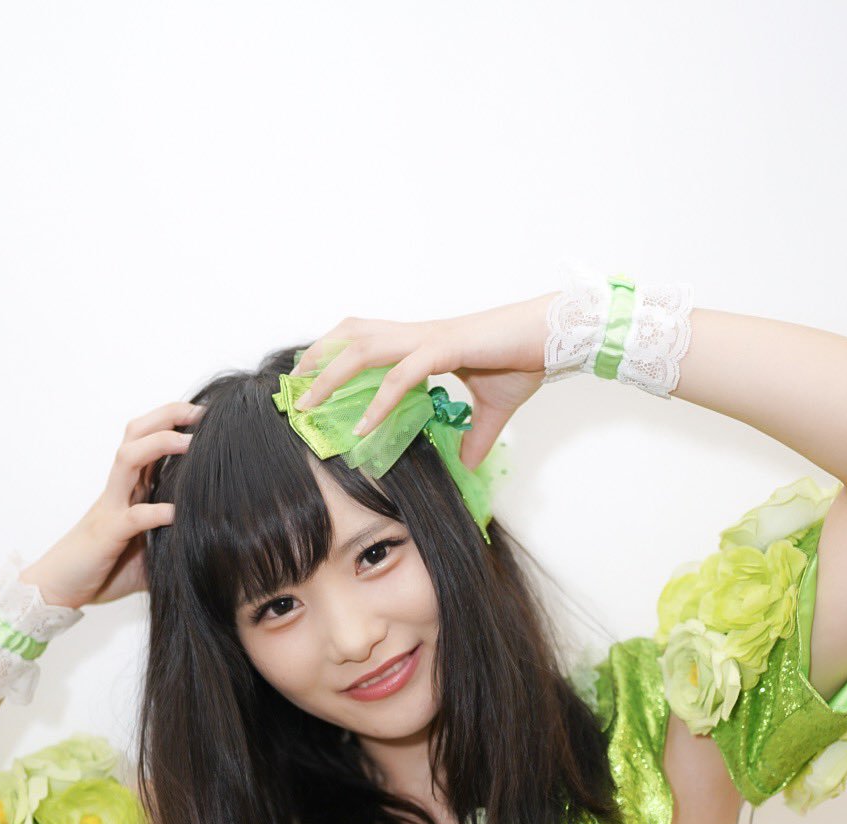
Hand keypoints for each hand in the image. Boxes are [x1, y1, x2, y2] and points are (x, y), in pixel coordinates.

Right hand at [18, 400, 203, 608]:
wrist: (61, 588)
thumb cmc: (106, 568)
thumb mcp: (152, 550)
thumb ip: (178, 540)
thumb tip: (222, 548)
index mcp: (131, 488)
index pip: (148, 439)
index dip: (174, 420)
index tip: (208, 415)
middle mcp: (120, 489)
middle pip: (136, 434)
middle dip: (167, 416)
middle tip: (202, 414)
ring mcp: (111, 507)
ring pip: (128, 459)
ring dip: (158, 445)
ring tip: (190, 443)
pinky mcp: (107, 534)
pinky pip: (132, 516)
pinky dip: (155, 512)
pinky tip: (176, 512)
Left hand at [289, 290, 558, 471]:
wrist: (554, 338)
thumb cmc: (524, 360)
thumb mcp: (493, 411)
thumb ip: (475, 437)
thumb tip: (466, 465)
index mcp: (423, 343)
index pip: (366, 340)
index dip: (335, 355)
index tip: (310, 380)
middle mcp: (418, 335)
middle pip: (351, 337)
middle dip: (317, 360)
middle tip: (292, 390)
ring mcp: (428, 340)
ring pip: (363, 350)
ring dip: (331, 375)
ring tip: (308, 403)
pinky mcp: (446, 350)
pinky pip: (402, 376)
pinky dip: (378, 402)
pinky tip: (362, 427)